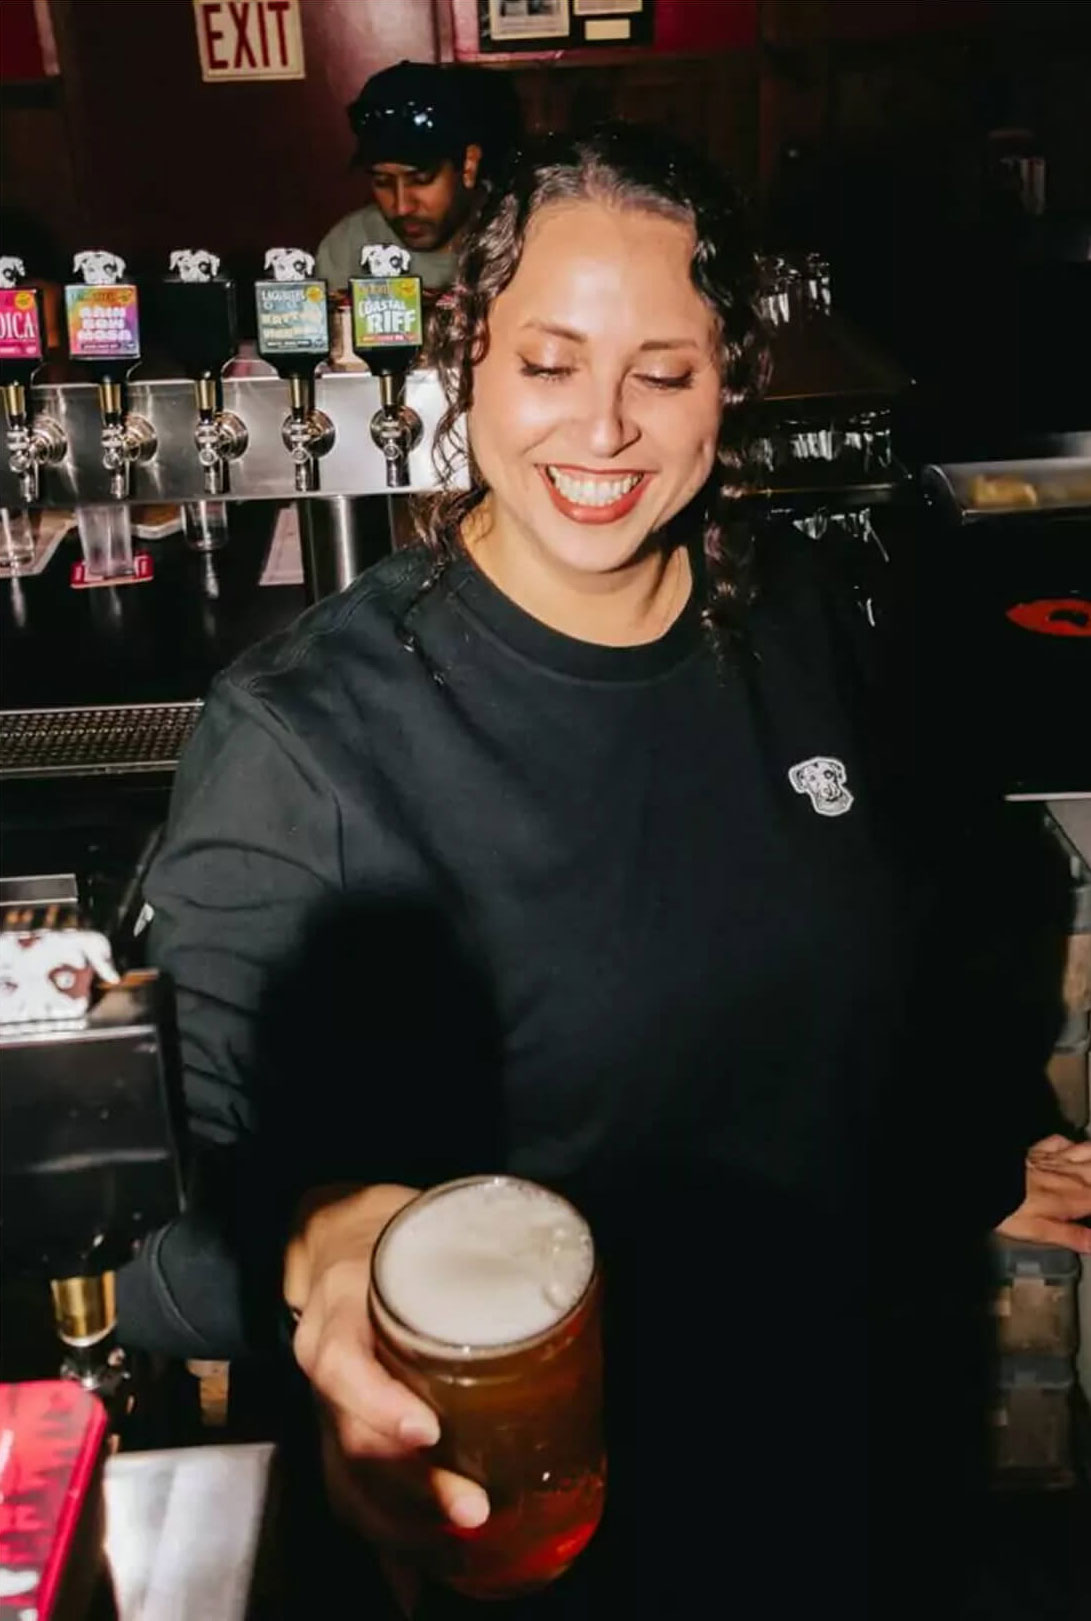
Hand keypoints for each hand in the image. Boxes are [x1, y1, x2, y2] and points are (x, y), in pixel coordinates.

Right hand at [286, 1186, 489, 1590]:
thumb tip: (572, 1280)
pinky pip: (351, 1494)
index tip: (427, 1431)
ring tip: (459, 1545)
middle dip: (413, 1485)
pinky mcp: (337, 1431)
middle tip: (473, 1508)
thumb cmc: (393, 1234)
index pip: (343, 1367)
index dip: (380, 1403)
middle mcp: (325, 1363)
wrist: (335, 1233)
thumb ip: (484, 1253)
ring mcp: (326, 1404)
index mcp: (342, 1310)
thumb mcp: (423, 1230)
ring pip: (348, 1479)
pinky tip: (416, 1582)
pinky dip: (385, 1543)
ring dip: (403, 1524)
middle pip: (353, 1440)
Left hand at [995, 1134, 1090, 1252]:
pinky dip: (1071, 1144)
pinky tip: (1072, 1147)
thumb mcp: (1041, 1231)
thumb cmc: (1011, 1210)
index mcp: (1074, 1198)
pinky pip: (1061, 1141)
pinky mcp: (1038, 1150)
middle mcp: (1070, 1176)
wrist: (986, 1181)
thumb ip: (1072, 1236)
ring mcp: (1055, 1159)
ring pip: (1087, 1152)